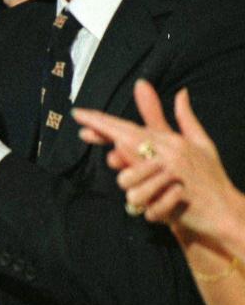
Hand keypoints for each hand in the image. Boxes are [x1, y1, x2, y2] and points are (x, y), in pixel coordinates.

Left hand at [73, 80, 243, 243]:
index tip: (77, 114)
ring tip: (156, 198)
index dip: (101, 122)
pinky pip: (145, 206)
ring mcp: (173, 174)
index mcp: (171, 141)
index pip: (129, 128)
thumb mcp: (198, 144)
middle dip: (106, 142)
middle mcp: (170, 152)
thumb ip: (181, 119)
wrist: (227, 212)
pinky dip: (153, 213)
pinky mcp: (176, 197)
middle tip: (86, 135)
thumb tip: (181, 91)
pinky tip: (166, 212)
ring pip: (127, 181)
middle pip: (123, 143)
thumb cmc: (209, 178)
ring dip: (137, 195)